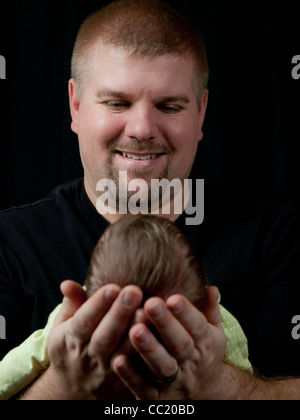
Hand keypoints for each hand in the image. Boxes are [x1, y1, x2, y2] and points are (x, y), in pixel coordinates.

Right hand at [46, 280, 142, 399]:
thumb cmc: (71, 346)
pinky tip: (158, 333)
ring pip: (122, 354)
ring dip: (135, 332)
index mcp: (69, 339)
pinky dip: (147, 351)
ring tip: (147, 311)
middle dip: (119, 314)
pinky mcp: (123, 381)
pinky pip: (136, 368)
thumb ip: (71, 304)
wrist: (75, 391)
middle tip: (134, 291)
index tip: (113, 287)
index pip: (83, 321)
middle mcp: (88, 356)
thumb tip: (67, 283)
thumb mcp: (63, 326)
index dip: (97, 305)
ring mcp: (106, 371)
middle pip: (104, 337)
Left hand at [112, 286, 227, 399]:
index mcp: (205, 343)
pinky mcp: (157, 398)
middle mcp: (191, 362)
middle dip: (166, 324)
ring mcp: (175, 381)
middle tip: (151, 304)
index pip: (198, 326)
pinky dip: (131, 376)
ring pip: (163, 366)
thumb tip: (211, 288)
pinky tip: (118, 359)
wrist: (205, 393)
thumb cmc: (202, 352)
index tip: (173, 297)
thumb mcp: (213, 332)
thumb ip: (210, 310)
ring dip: (149, 349)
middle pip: (180, 344)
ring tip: (135, 330)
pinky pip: (144, 388)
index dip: (186, 313)